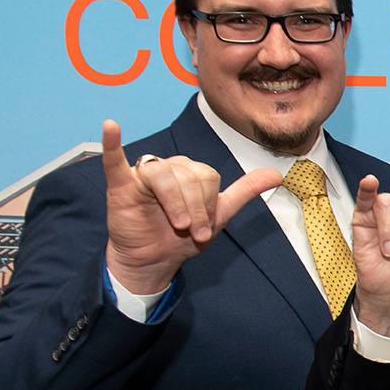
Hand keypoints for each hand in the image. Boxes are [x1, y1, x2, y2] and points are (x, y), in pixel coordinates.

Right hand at [100, 119, 281, 294]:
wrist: (153, 262)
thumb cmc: (182, 237)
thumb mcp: (219, 214)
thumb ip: (245, 191)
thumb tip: (278, 174)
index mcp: (190, 171)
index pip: (207, 176)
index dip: (209, 204)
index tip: (204, 229)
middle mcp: (168, 167)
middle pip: (189, 175)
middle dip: (195, 208)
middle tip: (191, 230)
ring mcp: (144, 175)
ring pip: (166, 176)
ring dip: (175, 204)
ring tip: (178, 225)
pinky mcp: (121, 185)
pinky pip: (114, 161)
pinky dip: (112, 144)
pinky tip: (111, 127)